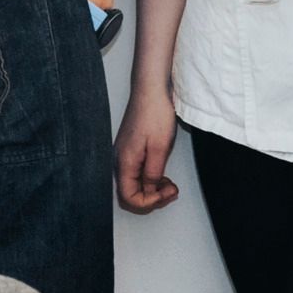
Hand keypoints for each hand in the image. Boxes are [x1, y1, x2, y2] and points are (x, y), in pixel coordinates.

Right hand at [113, 87, 180, 213]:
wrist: (151, 90)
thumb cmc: (155, 113)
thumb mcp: (160, 148)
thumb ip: (153, 173)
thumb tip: (150, 189)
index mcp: (125, 162)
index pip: (128, 197)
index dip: (149, 202)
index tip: (166, 194)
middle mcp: (120, 160)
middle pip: (130, 193)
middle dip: (152, 197)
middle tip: (171, 190)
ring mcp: (125, 154)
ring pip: (134, 183)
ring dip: (153, 188)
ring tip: (170, 183)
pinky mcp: (131, 149)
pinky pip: (137, 172)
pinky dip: (151, 177)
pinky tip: (162, 172)